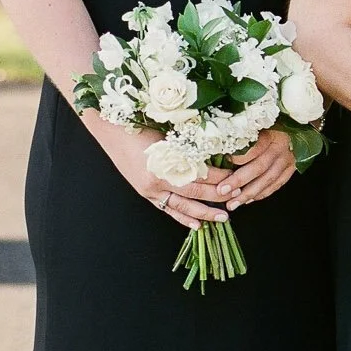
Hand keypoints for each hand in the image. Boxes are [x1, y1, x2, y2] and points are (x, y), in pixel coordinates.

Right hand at [89, 117, 231, 230]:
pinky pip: (167, 209)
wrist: (113, 132)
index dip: (220, 176)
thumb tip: (218, 149)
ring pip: (182, 205)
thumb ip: (190, 144)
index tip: (237, 176)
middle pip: (194, 191)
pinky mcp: (146, 194)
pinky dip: (182, 218)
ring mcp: (150, 189)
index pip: (199, 173)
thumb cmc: (141, 125)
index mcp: (165, 161)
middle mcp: (158, 178)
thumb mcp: (168, 132)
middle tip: (237, 196)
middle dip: (217, 195)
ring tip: (223, 218)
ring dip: (204, 213)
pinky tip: (197, 226)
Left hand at [219, 128, 297, 207]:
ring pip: (269, 179)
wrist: (296, 126)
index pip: (254, 147)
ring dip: (250, 193)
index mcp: (271, 132)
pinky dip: (263, 193)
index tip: (223, 163)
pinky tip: (249, 200)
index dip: (238, 158)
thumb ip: (241, 135)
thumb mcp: (256, 125)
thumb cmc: (270, 125)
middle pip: (260, 166)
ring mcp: (289, 158)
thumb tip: (217, 149)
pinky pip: (278, 184)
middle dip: (239, 181)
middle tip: (222, 191)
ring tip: (233, 203)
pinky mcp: (293, 166)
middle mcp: (281, 145)